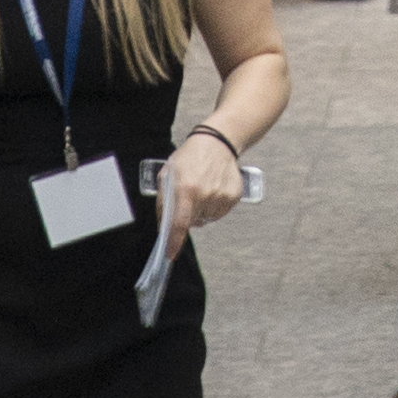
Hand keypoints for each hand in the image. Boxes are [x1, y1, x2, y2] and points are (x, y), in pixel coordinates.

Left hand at [163, 125, 248, 239]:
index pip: (179, 223)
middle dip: (188, 217)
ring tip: (202, 190)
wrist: (217, 142)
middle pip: (193, 222)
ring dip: (202, 211)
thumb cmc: (189, 157)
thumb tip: (163, 225)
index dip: (174, 242)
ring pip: (208, 218)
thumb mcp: (168, 174)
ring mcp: (221, 196)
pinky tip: (213, 190)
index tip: (170, 255)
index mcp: (186, 189)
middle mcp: (205, 195)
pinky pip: (220, 212)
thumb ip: (164, 201)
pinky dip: (215, 206)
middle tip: (188, 198)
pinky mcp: (234, 196)